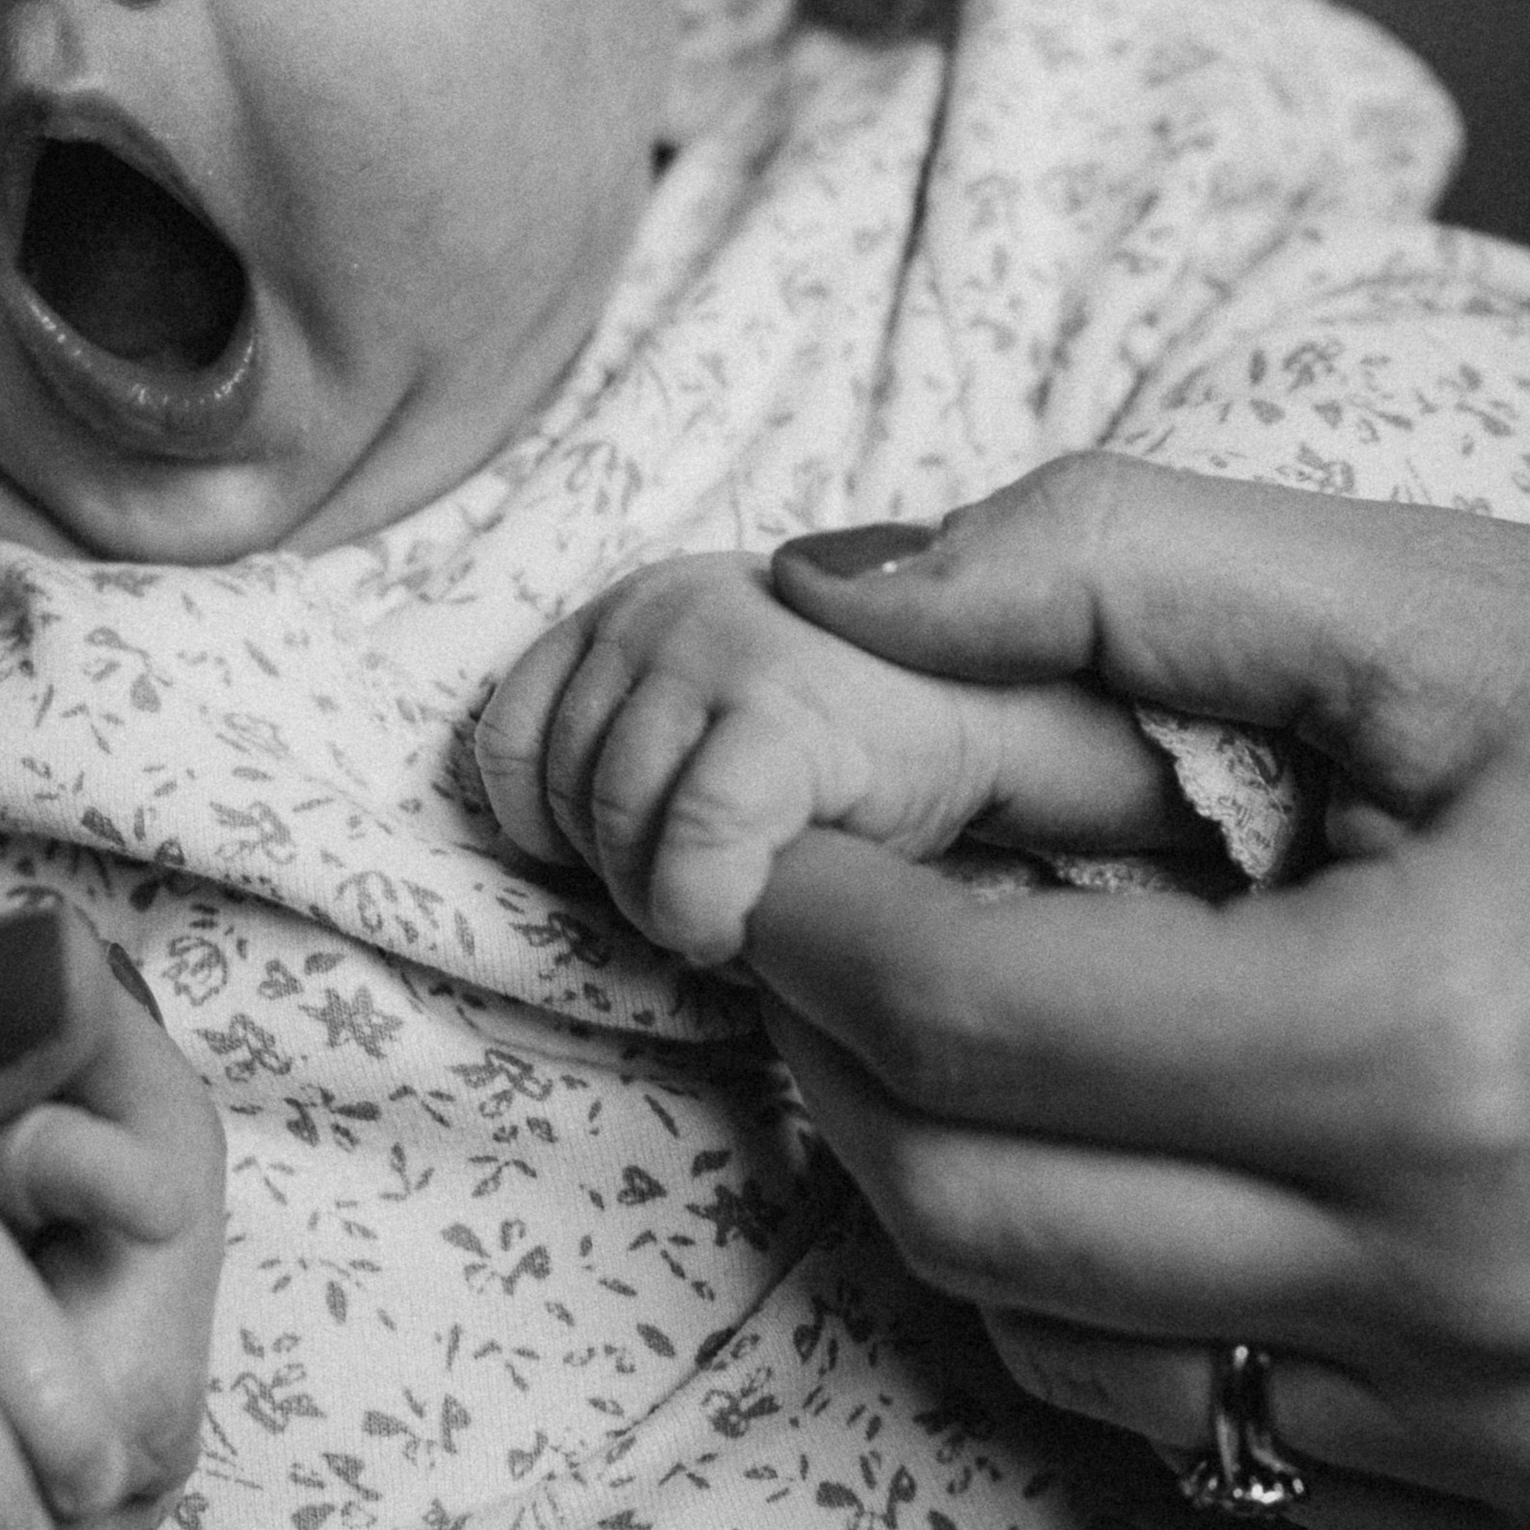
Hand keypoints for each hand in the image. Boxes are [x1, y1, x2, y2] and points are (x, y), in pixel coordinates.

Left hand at [474, 548, 1174, 962]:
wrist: (1017, 723)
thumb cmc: (862, 758)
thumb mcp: (715, 731)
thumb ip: (633, 758)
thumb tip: (543, 867)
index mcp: (637, 604)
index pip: (511, 743)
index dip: (555, 836)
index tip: (638, 870)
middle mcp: (660, 603)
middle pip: (562, 793)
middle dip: (623, 879)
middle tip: (713, 902)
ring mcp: (716, 645)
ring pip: (615, 826)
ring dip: (665, 904)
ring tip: (744, 906)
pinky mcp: (781, 709)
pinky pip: (693, 846)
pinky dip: (701, 911)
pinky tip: (743, 927)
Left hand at [749, 460, 1529, 1529]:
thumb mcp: (1442, 607)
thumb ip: (1113, 560)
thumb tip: (826, 593)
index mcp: (1443, 1054)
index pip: (972, 1026)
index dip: (815, 925)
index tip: (773, 848)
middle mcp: (1484, 1300)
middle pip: (977, 1214)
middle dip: (846, 1058)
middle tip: (834, 932)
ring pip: (1071, 1353)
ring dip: (968, 1188)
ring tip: (999, 1027)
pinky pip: (1232, 1448)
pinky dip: (1139, 1306)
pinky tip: (1178, 1155)